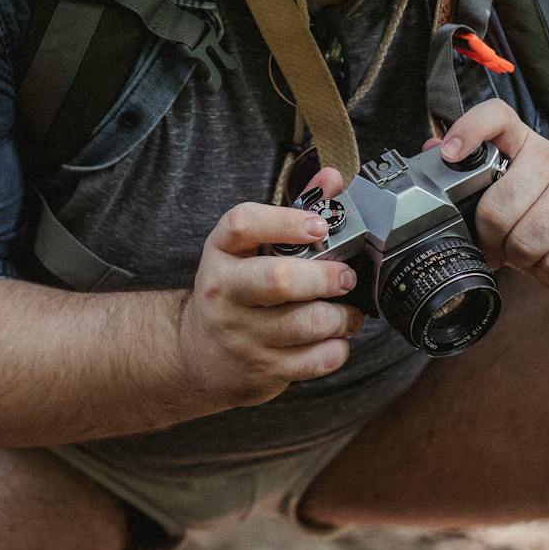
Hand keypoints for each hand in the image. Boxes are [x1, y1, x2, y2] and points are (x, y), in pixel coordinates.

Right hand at [176, 166, 365, 408]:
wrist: (199, 353)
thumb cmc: (235, 288)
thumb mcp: (249, 247)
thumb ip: (293, 209)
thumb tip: (334, 179)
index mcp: (221, 252)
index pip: (243, 225)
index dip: (286, 221)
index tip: (319, 226)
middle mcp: (225, 292)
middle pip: (279, 280)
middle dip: (325, 277)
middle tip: (346, 277)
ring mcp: (242, 334)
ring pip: (305, 324)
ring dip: (342, 317)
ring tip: (349, 311)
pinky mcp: (261, 369)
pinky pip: (314, 361)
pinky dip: (337, 348)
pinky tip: (336, 338)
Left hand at [422, 100, 548, 300]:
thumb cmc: (544, 219)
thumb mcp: (507, 194)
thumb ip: (470, 176)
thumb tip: (432, 148)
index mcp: (523, 146)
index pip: (498, 117)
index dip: (470, 129)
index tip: (450, 153)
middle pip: (498, 205)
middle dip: (492, 239)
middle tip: (499, 245)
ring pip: (526, 240)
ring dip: (520, 260)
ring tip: (527, 254)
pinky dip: (545, 275)